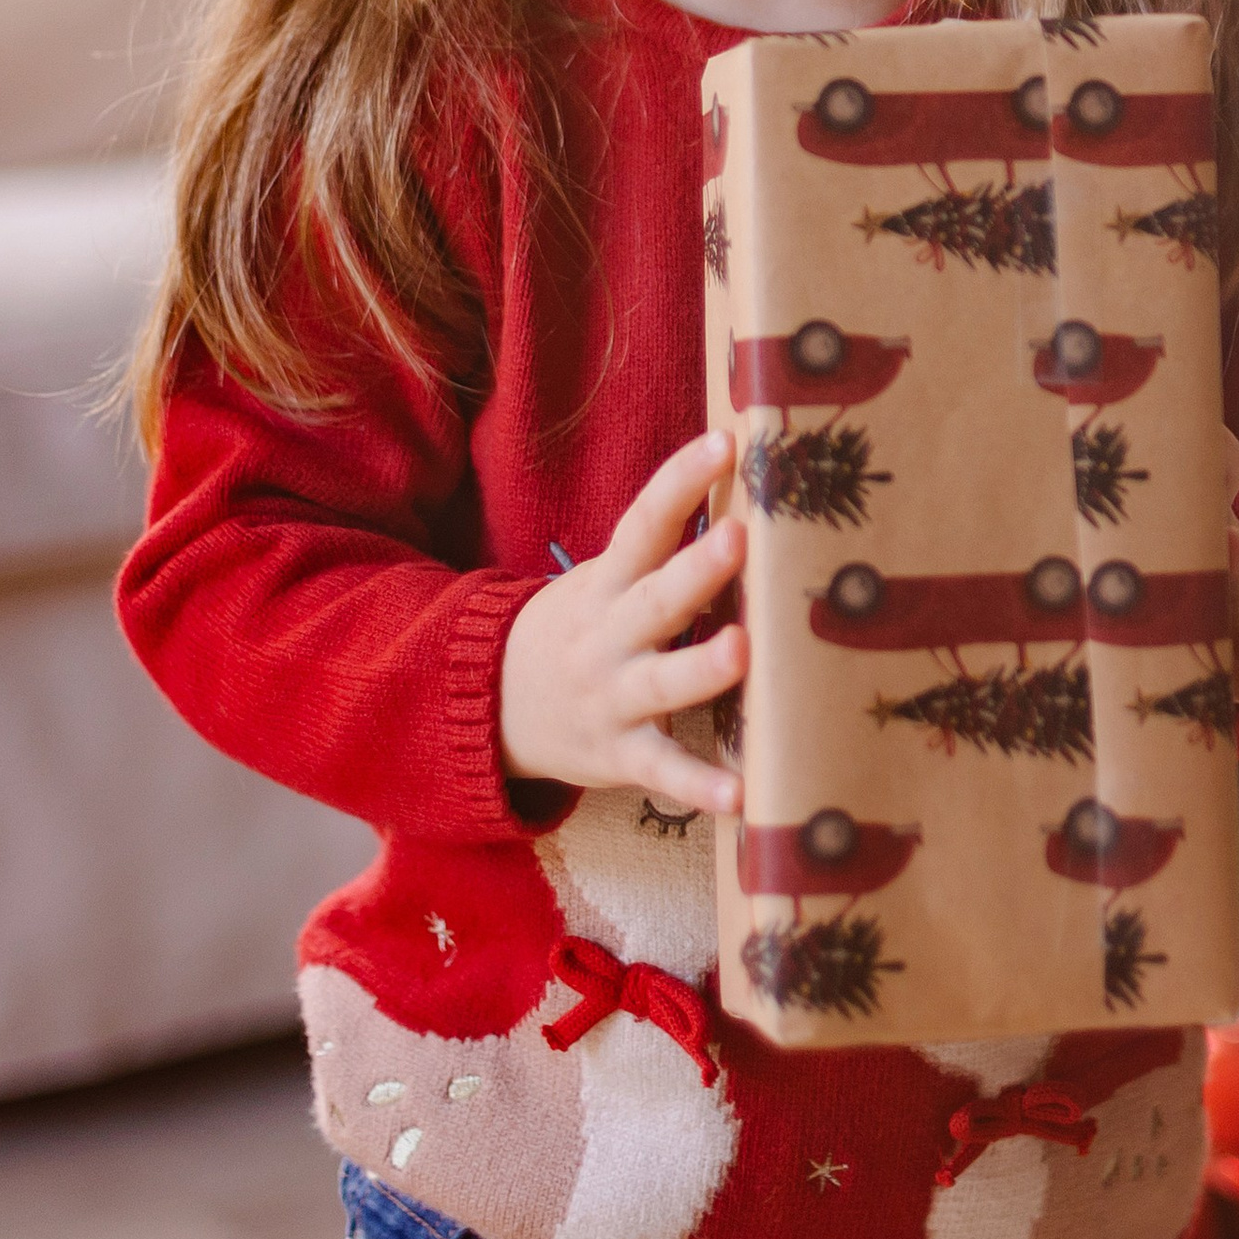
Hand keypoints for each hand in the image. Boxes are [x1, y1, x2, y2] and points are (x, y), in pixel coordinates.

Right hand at [498, 430, 748, 814]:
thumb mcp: (606, 581)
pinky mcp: (619, 756)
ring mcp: (612, 697)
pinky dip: (699, 786)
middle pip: (656, 597)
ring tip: (744, 650)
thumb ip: (664, 547)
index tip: (726, 442)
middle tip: (740, 535)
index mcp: (608, 583)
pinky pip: (663, 770)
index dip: (681, 480)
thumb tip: (749, 491)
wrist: (489, 707)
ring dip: (702, 667)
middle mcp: (609, 636)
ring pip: (660, 682)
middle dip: (697, 567)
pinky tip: (742, 795)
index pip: (644, 521)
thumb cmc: (582, 629)